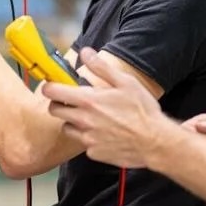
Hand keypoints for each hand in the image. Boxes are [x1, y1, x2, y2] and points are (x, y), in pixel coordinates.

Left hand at [43, 48, 174, 168]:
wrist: (155, 142)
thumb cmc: (143, 111)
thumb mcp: (125, 82)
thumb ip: (101, 67)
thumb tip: (85, 53)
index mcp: (89, 101)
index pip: (53, 92)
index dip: (49, 87)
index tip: (53, 86)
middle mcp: (84, 121)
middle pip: (54, 111)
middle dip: (59, 104)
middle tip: (71, 101)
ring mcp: (87, 138)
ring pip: (67, 128)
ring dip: (73, 122)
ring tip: (90, 117)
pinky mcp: (93, 152)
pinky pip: (83, 143)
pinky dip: (89, 137)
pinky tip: (104, 132)